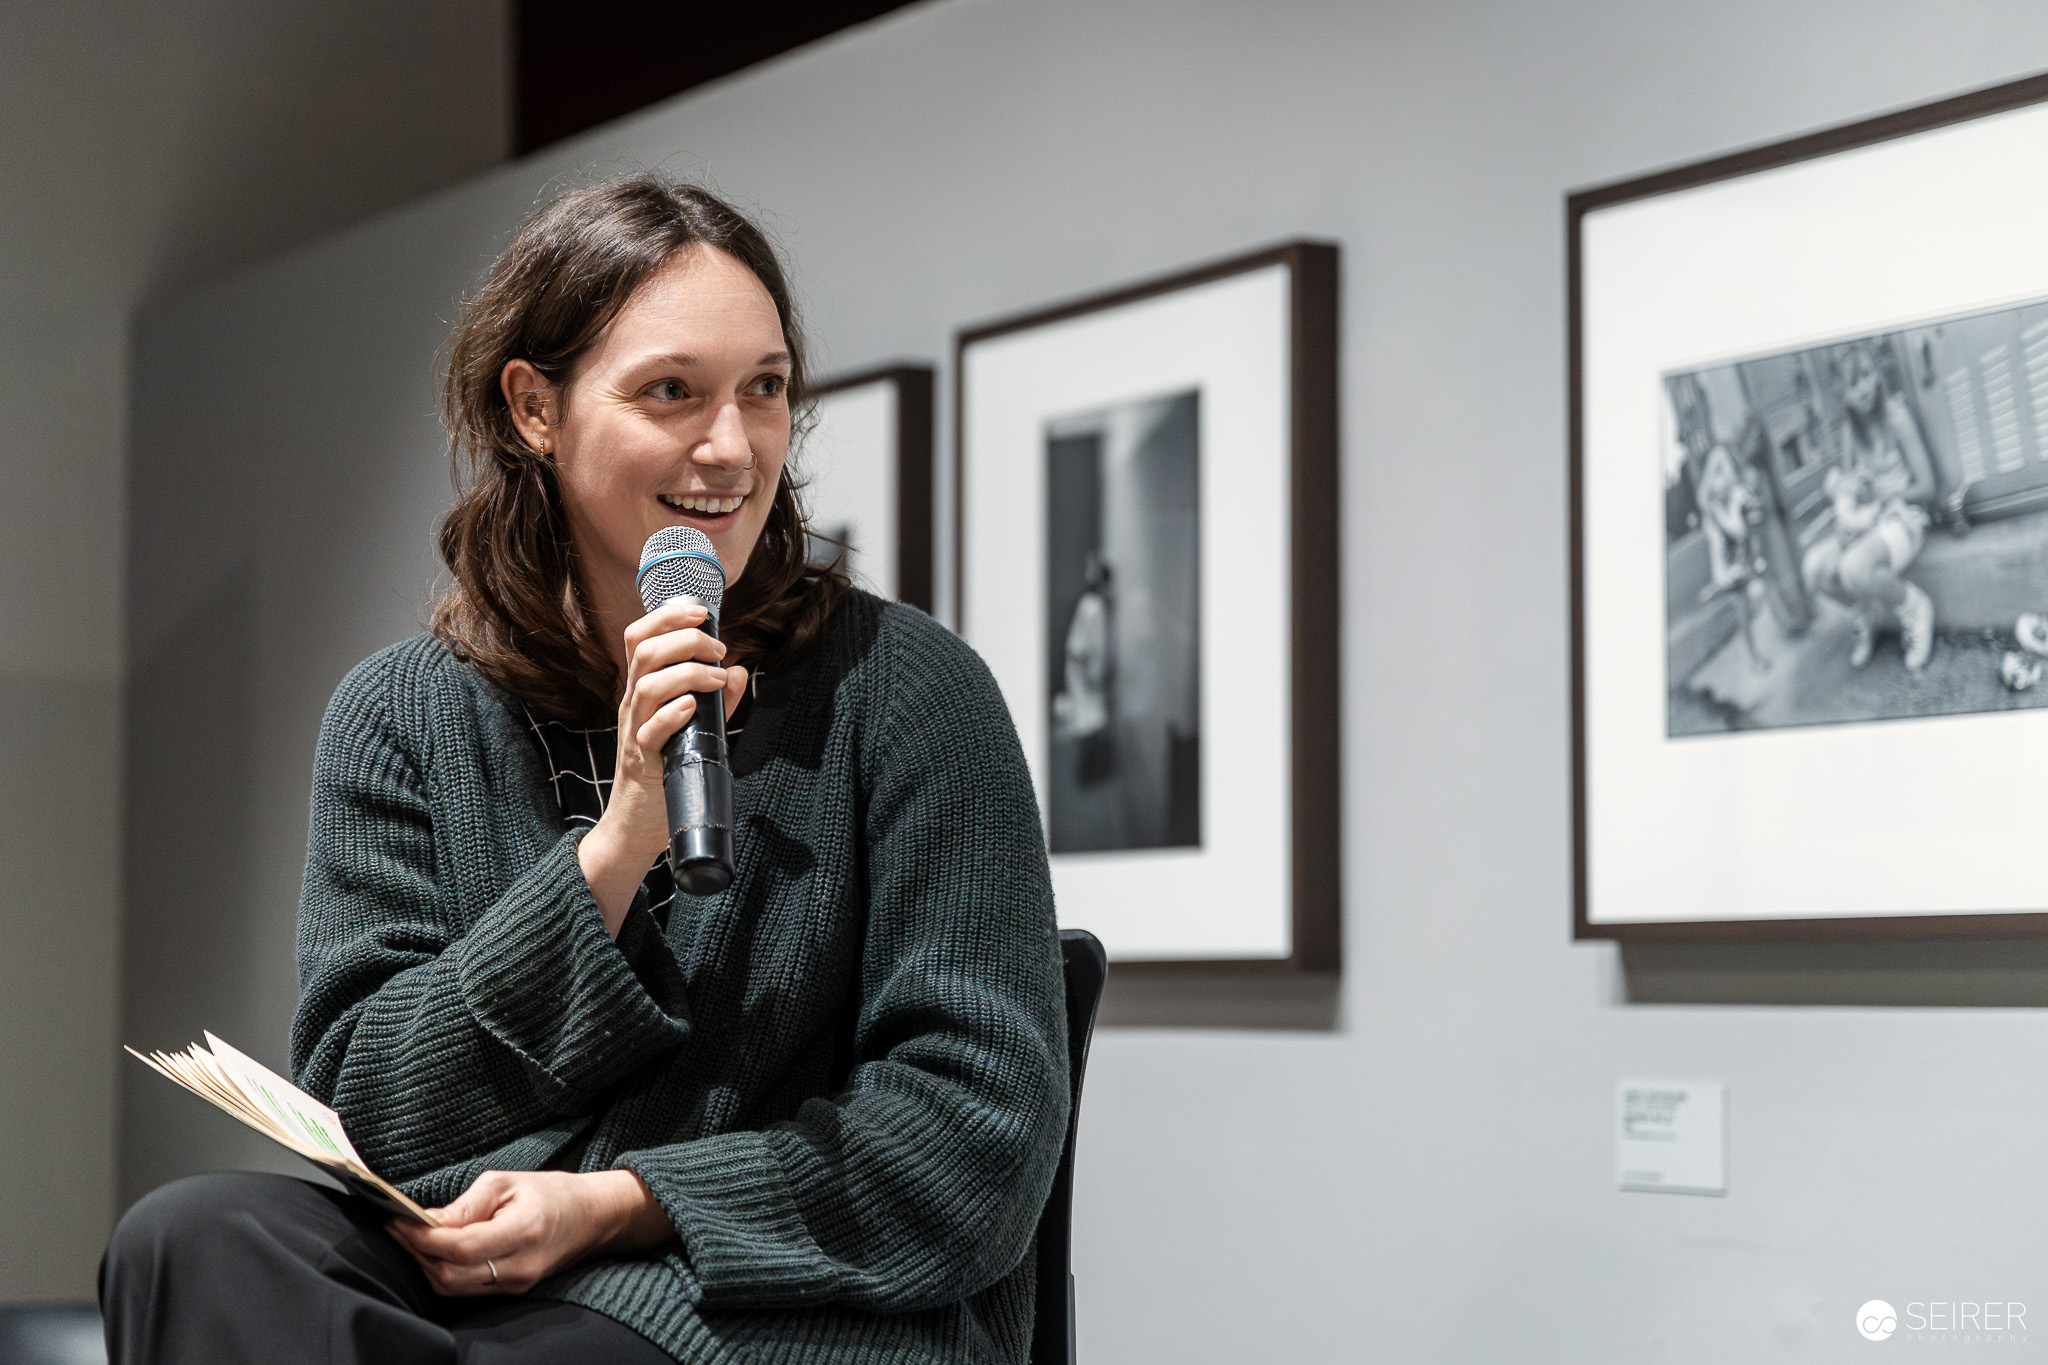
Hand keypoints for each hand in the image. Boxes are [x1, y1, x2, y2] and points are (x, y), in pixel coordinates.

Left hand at [386, 1169, 674, 1296]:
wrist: (591, 1217)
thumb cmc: (550, 1192)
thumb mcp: (508, 1182)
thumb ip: (466, 1205)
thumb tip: (426, 1220)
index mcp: (523, 1231)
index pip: (460, 1246)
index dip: (422, 1237)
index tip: (398, 1219)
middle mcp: (520, 1265)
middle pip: (450, 1275)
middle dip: (417, 1253)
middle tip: (398, 1227)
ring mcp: (517, 1283)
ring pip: (453, 1287)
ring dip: (426, 1265)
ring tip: (412, 1238)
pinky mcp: (512, 1290)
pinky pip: (466, 1289)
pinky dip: (444, 1271)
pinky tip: (435, 1251)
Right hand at [579, 598, 748, 931]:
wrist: (638, 825)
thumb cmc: (667, 771)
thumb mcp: (695, 729)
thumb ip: (719, 701)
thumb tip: (740, 671)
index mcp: (642, 690)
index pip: (640, 637)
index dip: (667, 615)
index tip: (701, 611)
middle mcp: (633, 704)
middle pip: (645, 651)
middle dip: (685, 639)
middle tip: (719, 650)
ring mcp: (635, 731)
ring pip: (647, 684)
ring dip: (687, 673)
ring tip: (717, 680)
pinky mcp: (643, 761)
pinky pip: (651, 730)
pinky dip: (673, 714)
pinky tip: (694, 708)